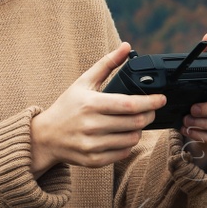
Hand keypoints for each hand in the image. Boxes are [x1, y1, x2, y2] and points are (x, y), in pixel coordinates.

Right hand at [30, 42, 165, 173]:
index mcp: (91, 104)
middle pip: (135, 122)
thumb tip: (126, 46)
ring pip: (132, 139)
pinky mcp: (94, 160)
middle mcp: (91, 126)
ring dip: (139, 130)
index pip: (130, 105)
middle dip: (149, 115)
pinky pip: (123, 153)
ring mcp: (92, 145)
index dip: (150, 102)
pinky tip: (123, 135)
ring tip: (135, 122)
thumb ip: (107, 64)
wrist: (45, 137)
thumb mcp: (84, 82)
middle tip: (150, 110)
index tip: (161, 98)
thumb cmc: (67, 107)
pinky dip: (128, 144)